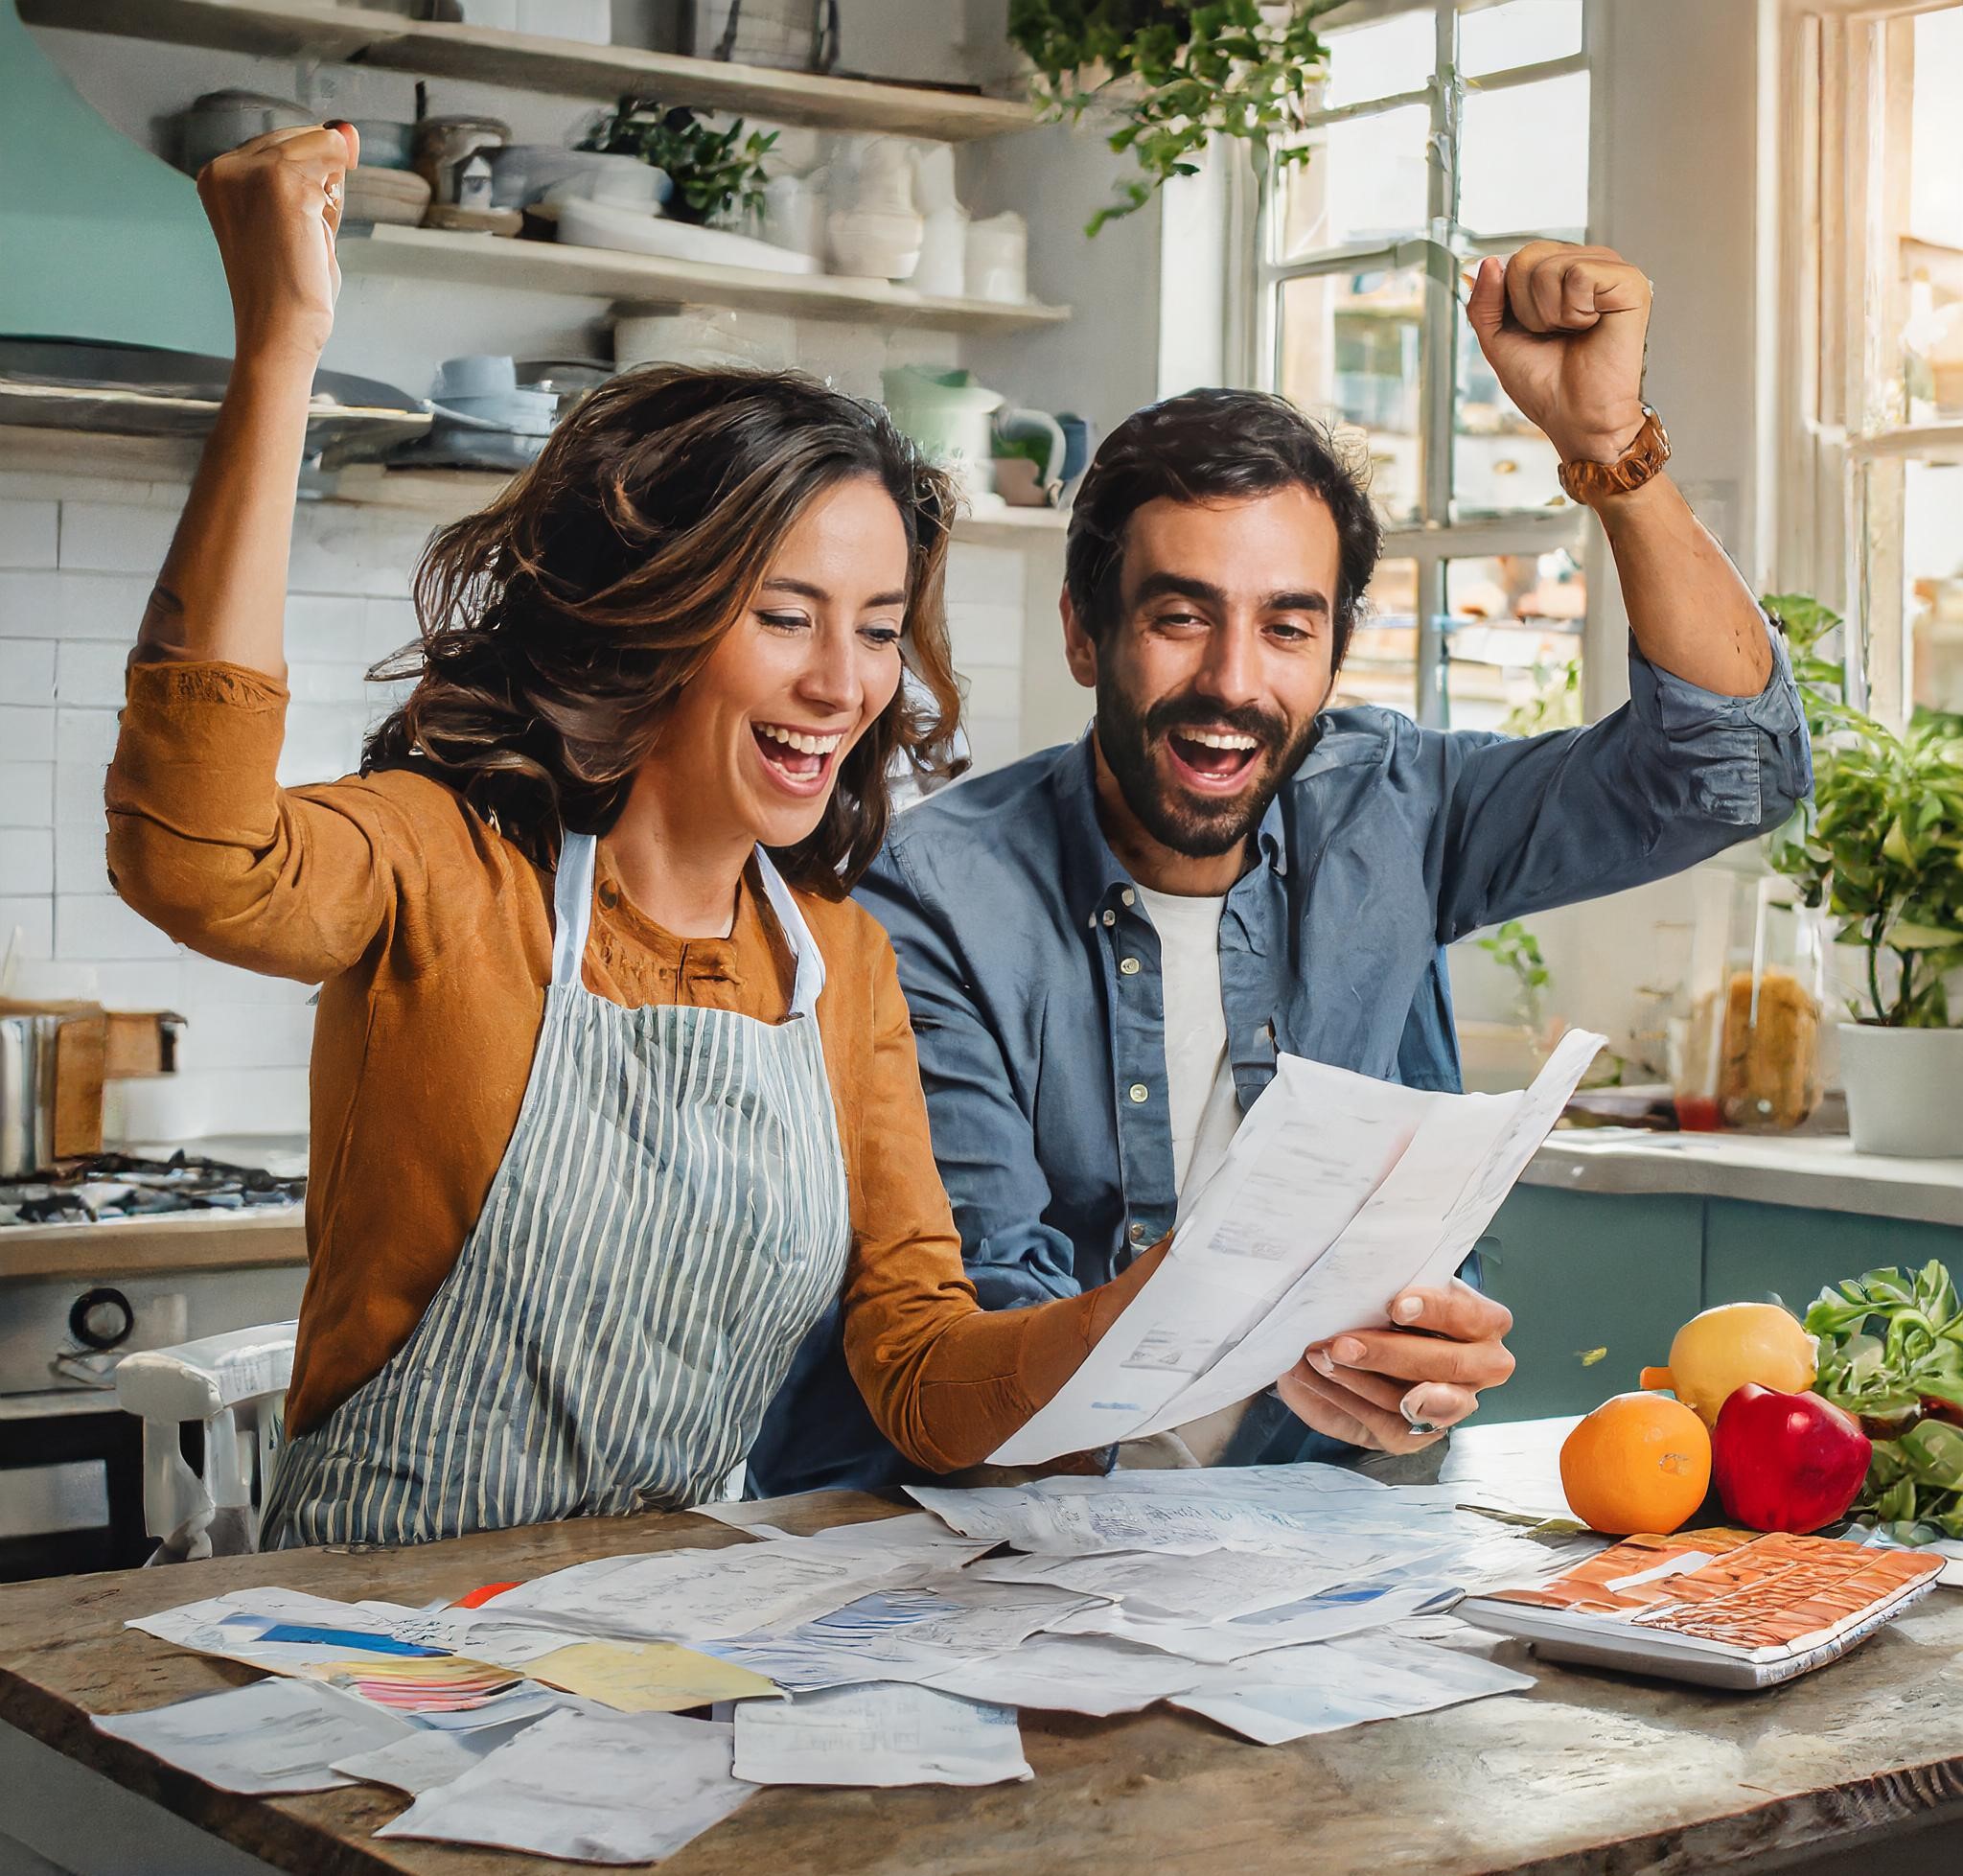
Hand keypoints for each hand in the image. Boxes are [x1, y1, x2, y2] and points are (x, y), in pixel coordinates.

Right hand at [196, 122, 358, 369]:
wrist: (278, 333)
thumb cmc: (289, 292)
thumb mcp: (305, 223)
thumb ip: (323, 176)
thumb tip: (348, 129)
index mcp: (218, 175)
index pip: (283, 146)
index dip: (310, 181)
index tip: (293, 229)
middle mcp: (227, 167)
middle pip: (302, 137)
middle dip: (321, 182)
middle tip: (300, 238)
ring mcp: (251, 171)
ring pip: (320, 142)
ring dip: (330, 193)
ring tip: (304, 237)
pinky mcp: (281, 182)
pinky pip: (334, 154)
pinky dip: (336, 197)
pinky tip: (311, 233)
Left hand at [1276, 1279, 1515, 1454]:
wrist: (1366, 1346)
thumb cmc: (1389, 1306)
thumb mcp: (1396, 1286)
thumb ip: (1394, 1285)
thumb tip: (1361, 1283)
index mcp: (1485, 1322)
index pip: (1474, 1317)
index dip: (1436, 1311)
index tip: (1395, 1307)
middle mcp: (1483, 1367)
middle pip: (1447, 1365)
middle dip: (1388, 1354)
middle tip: (1340, 1344)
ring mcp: (1456, 1405)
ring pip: (1414, 1401)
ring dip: (1358, 1380)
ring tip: (1319, 1358)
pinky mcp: (1422, 1433)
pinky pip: (1390, 1427)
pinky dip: (1348, 1403)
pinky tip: (1319, 1381)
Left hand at [1466, 242, 1650, 466]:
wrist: (1575, 417)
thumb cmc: (1545, 384)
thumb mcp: (1496, 339)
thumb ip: (1483, 301)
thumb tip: (1487, 262)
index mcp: (1559, 274)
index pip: (1514, 259)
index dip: (1508, 302)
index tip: (1533, 331)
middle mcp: (1586, 265)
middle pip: (1526, 257)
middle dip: (1525, 308)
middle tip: (1553, 334)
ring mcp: (1610, 270)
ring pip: (1549, 265)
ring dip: (1549, 314)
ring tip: (1573, 333)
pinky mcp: (1630, 282)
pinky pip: (1578, 274)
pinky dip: (1574, 312)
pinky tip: (1592, 327)